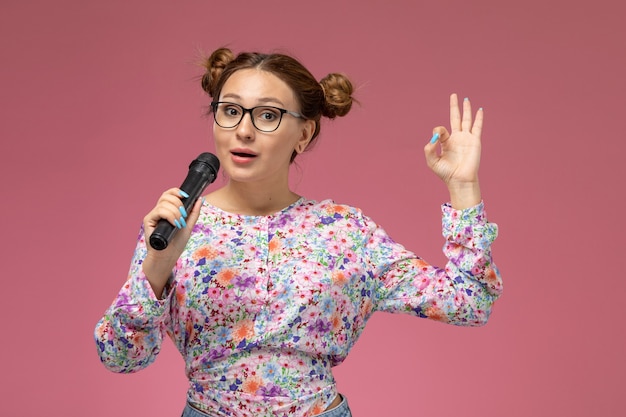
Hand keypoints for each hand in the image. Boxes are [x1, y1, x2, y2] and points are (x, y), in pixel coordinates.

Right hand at [141, 188, 203, 295]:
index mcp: (168, 210)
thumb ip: (194, 213)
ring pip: (164, 203)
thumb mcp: (189, 226)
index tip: (187, 196)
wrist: (168, 257)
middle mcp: (159, 211)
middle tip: (184, 216)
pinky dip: (169, 216)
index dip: (177, 191)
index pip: (170, 194)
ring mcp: (153, 215)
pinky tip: (174, 224)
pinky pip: (158, 211)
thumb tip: (200, 199)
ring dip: (176, 212)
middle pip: (166, 196)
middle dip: (179, 203)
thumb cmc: (176, 243)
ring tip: (180, 223)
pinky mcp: (148, 221)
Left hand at [424, 94, 482, 208]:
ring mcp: (466, 139)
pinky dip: (478, 118)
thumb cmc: (446, 173)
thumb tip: (432, 138)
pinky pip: (477, 127)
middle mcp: (456, 138)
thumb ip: (429, 149)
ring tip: (465, 99)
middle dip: (453, 107)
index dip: (438, 131)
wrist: (459, 180)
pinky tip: (479, 110)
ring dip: (466, 109)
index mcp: (446, 142)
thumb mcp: (432, 162)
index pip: (441, 130)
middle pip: (455, 118)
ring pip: (466, 120)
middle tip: (453, 95)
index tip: (437, 139)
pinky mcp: (475, 141)